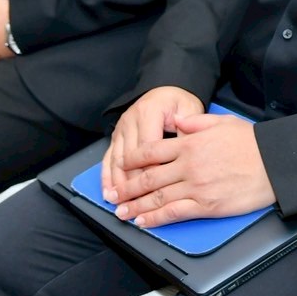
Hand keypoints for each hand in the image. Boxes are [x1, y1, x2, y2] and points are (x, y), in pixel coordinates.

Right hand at [101, 86, 206, 203]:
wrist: (165, 89)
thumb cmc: (178, 102)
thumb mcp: (189, 109)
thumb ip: (188, 130)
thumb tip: (187, 152)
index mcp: (148, 113)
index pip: (149, 148)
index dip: (154, 171)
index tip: (161, 191)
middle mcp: (130, 121)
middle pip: (130, 159)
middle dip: (134, 185)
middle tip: (138, 206)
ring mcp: (120, 130)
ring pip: (116, 161)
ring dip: (118, 185)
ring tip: (121, 204)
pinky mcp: (115, 136)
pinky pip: (107, 158)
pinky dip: (107, 176)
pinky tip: (108, 192)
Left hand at [106, 110, 277, 226]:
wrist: (275, 163)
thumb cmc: (252, 142)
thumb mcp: (222, 122)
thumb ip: (195, 122)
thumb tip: (176, 120)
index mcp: (190, 144)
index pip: (151, 151)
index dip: (132, 159)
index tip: (121, 165)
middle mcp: (188, 165)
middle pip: (148, 177)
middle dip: (127, 188)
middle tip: (113, 195)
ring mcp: (196, 187)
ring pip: (157, 198)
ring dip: (135, 206)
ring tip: (121, 212)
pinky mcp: (206, 206)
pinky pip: (174, 213)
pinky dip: (155, 219)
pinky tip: (144, 222)